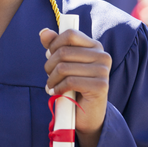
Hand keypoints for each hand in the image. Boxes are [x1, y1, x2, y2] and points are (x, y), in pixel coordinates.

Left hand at [40, 28, 111, 146]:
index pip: (70, 34)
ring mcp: (103, 71)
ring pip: (64, 68)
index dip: (54, 44)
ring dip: (51, 79)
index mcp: (95, 46)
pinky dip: (58, 88)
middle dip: (49, 66)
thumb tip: (44, 32)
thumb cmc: (73, 85)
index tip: (50, 56)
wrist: (86, 114)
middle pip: (63, 52)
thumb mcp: (63, 63)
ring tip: (51, 85)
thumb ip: (54, 46)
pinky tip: (58, 92)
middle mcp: (102, 56)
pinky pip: (70, 82)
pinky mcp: (101, 86)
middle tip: (48, 76)